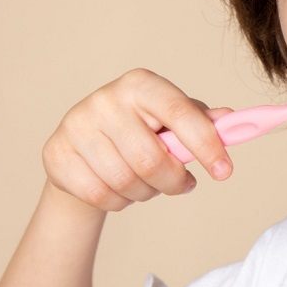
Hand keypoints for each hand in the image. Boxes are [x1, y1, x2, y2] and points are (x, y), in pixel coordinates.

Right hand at [43, 68, 233, 211]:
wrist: (82, 150)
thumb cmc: (138, 132)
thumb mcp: (170, 120)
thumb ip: (200, 120)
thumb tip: (229, 119)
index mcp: (140, 85)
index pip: (179, 112)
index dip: (206, 143)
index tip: (224, 171)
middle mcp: (105, 99)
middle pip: (151, 158)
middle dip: (174, 181)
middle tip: (183, 184)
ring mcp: (77, 125)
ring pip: (127, 181)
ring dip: (147, 192)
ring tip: (149, 183)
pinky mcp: (56, 153)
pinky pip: (100, 195)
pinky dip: (120, 201)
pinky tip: (121, 189)